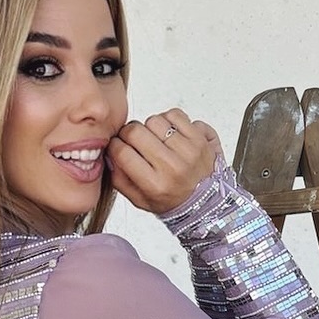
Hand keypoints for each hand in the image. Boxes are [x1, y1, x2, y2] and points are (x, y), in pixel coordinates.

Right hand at [107, 109, 224, 214]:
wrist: (208, 204)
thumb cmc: (174, 202)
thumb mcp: (141, 201)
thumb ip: (120, 180)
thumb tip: (109, 155)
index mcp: (155, 185)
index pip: (123, 153)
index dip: (114, 146)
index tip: (116, 146)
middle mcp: (172, 166)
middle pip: (135, 131)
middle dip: (129, 133)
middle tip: (134, 141)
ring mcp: (189, 150)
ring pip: (154, 120)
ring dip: (150, 127)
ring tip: (155, 140)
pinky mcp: (201, 138)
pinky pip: (175, 115)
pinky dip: (169, 120)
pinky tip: (170, 135)